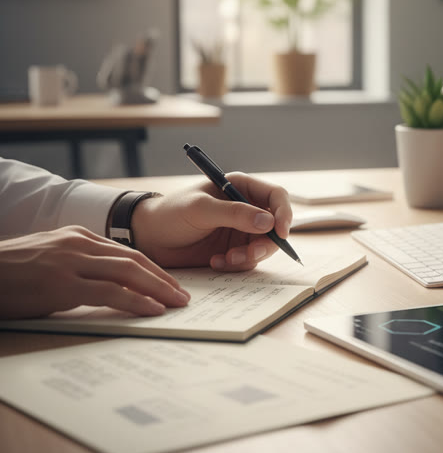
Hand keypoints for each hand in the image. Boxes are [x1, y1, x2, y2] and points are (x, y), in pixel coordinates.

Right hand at [0, 226, 190, 318]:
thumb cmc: (8, 273)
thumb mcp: (48, 259)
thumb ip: (77, 265)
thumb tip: (106, 284)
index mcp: (77, 237)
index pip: (126, 252)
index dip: (153, 269)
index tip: (170, 284)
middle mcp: (78, 244)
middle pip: (134, 260)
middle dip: (163, 279)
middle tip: (183, 296)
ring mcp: (70, 262)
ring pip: (128, 272)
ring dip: (158, 289)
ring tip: (176, 304)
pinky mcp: (61, 284)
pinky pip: (109, 291)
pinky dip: (135, 300)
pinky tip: (152, 310)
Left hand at [131, 172, 292, 271]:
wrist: (149, 239)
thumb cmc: (171, 214)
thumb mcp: (201, 209)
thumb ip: (235, 214)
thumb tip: (269, 222)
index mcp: (240, 187)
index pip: (275, 196)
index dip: (284, 213)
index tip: (281, 233)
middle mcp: (245, 208)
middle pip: (275, 225)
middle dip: (266, 243)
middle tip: (250, 255)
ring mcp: (240, 230)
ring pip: (264, 246)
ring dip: (249, 256)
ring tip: (226, 260)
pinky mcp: (233, 250)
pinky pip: (248, 260)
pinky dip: (236, 265)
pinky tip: (216, 262)